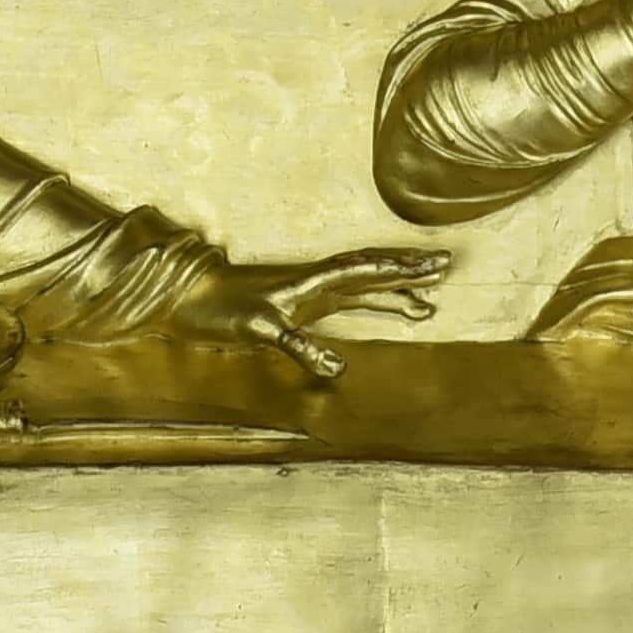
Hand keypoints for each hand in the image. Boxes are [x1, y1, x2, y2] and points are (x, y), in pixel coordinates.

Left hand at [172, 240, 447, 384]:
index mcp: (312, 281)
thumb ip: (299, 346)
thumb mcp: (260, 329)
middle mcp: (316, 282)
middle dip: (408, 268)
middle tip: (445, 263)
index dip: (400, 267)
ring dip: (396, 290)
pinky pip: (349, 300)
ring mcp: (311, 292)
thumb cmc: (222, 310)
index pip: (365, 270)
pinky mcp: (303, 303)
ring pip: (365, 286)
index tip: (434, 262)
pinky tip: (389, 311)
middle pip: (372, 271)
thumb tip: (338, 370)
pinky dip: (375, 303)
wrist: (187, 296)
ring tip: (430, 298)